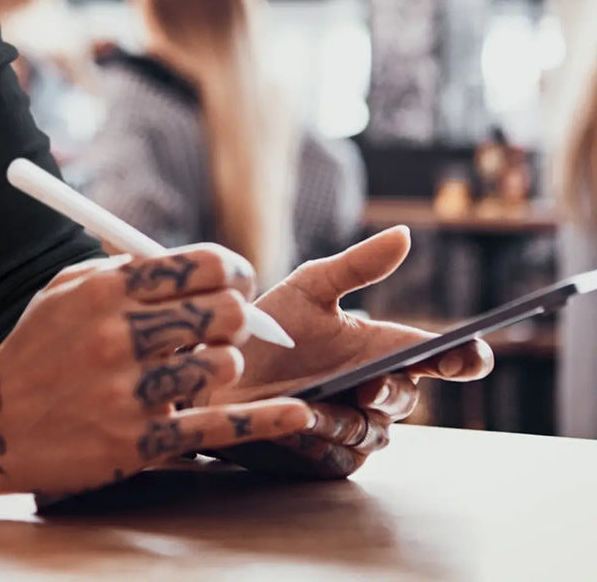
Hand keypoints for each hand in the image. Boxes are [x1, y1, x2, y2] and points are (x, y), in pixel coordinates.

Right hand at [0, 245, 314, 498]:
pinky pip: (218, 427)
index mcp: (104, 292)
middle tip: (225, 323)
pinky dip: (265, 421)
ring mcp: (130, 393)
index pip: (198, 265)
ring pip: (224, 364)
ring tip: (198, 368)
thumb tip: (191, 263)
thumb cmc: (36, 349)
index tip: (235, 278)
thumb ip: (122, 270)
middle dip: (235, 314)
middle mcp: (118, 337)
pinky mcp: (139, 444)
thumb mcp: (64, 291)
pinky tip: (299, 415)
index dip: (231, 269)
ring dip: (223, 364)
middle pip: (223, 311)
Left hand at [201, 226, 492, 478]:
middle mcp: (375, 391)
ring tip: (315, 405)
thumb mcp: (310, 288)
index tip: (472, 355)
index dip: (465, 358)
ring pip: (375, 432)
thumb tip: (405, 233)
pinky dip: (323, 439)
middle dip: (391, 390)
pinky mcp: (329, 457)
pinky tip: (298, 422)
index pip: (439, 357)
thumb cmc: (268, 328)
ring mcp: (355, 427)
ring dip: (348, 417)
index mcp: (380, 348)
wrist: (218, 369)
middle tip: (372, 381)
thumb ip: (358, 265)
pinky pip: (342, 456)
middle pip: (406, 398)